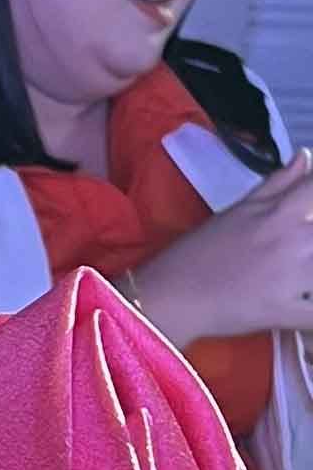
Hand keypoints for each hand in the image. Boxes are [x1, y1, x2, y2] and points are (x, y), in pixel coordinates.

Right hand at [130, 148, 312, 343]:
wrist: (172, 294)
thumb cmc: (199, 250)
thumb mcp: (238, 210)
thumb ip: (277, 184)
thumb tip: (305, 156)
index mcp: (280, 213)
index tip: (307, 209)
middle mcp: (294, 241)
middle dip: (312, 238)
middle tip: (299, 248)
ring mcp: (294, 279)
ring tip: (299, 276)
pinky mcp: (288, 313)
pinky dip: (312, 312)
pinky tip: (302, 306)